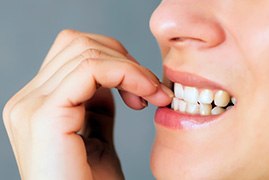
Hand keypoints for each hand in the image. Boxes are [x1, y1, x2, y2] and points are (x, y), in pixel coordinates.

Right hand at [2, 30, 172, 179]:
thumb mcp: (96, 133)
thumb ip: (97, 103)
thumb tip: (110, 77)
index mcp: (39, 102)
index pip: (74, 51)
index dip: (116, 60)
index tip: (145, 88)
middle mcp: (27, 100)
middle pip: (78, 44)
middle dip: (124, 59)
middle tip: (151, 88)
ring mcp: (31, 106)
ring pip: (86, 50)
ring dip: (130, 67)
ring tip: (152, 94)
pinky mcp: (44, 116)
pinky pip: (91, 70)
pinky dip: (126, 74)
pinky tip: (145, 95)